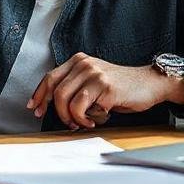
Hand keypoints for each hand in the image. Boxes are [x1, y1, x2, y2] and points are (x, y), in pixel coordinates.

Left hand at [27, 52, 183, 129]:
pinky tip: (93, 120)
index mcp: (79, 60)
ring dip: (71, 117)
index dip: (39, 95)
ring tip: (82, 122)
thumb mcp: (94, 80)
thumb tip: (51, 104)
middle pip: (55, 91)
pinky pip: (81, 107)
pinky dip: (83, 119)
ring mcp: (95, 74)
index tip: (34, 108)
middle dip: (56, 112)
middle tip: (68, 122)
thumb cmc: (121, 87)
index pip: (50, 77)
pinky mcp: (105, 87)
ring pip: (65, 99)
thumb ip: (75, 86)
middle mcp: (84, 64)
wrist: (149, 84)